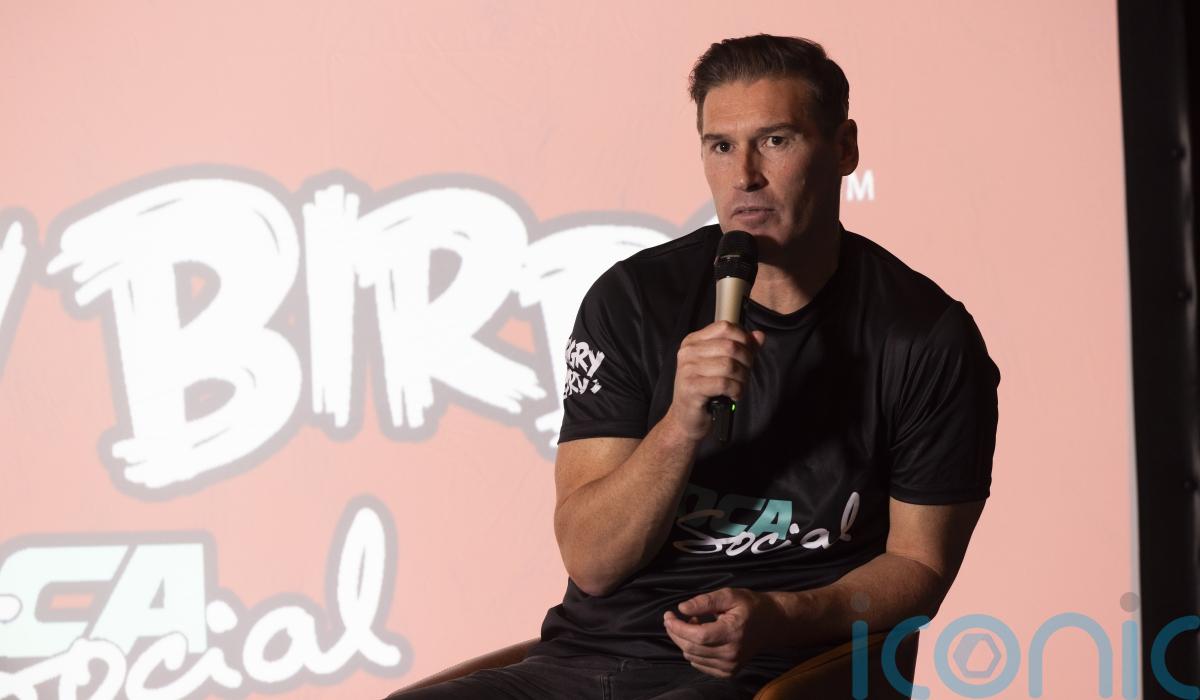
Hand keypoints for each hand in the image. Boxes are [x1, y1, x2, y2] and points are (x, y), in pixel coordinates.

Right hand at [663, 322, 765, 441]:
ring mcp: (687, 370)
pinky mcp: (691, 387)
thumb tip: (759, 336)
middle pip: (730, 346)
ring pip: (729, 365)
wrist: (687, 418)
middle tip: (745, 375)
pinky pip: (724, 383)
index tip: (748, 354)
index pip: (725, 327)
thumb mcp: (722, 365)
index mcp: (693, 341)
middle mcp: (688, 352)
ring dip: (742, 378)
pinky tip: (734, 395)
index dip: (744, 339)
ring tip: (739, 386)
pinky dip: (736, 390)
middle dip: (746, 362)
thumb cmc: (706, 390)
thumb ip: (741, 348)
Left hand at [663, 587, 782, 677]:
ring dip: (684, 641)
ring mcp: (730, 665)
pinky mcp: (729, 671)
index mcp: (732, 633)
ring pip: (693, 657)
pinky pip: (700, 665)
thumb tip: (682, 608)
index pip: (696, 636)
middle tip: (671, 618)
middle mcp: (732, 653)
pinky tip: (700, 637)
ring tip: (693, 623)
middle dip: (675, 633)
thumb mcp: (729, 595)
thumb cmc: (750, 606)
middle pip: (691, 648)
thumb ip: (705, 601)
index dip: (677, 627)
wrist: (771, 624)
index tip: (668, 615)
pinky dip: (693, 652)